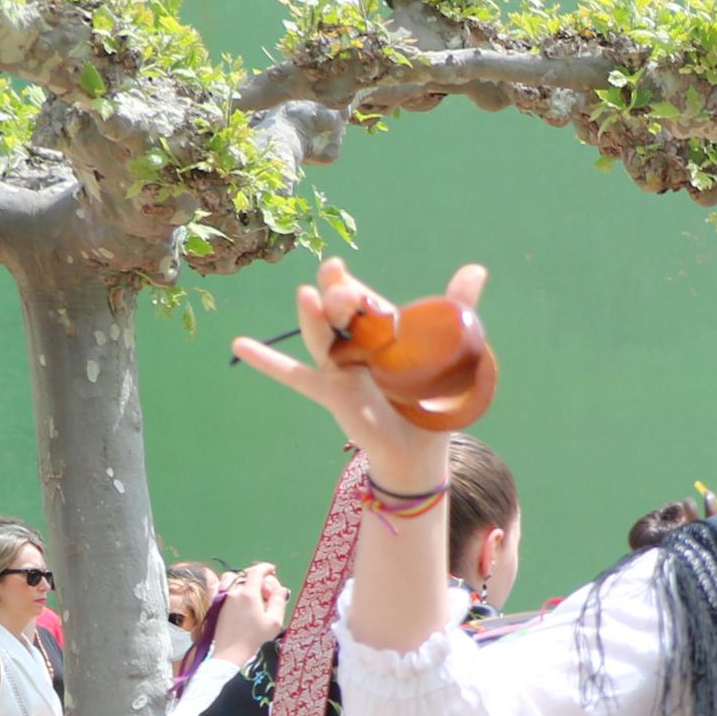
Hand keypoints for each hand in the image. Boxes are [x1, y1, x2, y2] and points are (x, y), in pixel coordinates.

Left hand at [212, 564, 290, 659]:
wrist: (230, 652)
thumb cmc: (254, 638)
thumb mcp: (273, 622)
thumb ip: (278, 602)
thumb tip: (281, 589)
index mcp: (248, 594)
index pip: (256, 572)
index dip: (265, 568)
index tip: (272, 569)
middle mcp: (233, 591)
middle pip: (245, 575)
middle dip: (257, 577)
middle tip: (265, 590)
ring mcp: (222, 596)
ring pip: (230, 578)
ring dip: (241, 579)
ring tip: (248, 590)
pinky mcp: (215, 603)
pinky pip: (216, 585)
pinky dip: (224, 583)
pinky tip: (230, 589)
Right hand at [229, 258, 484, 488]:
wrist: (421, 446)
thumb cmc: (431, 396)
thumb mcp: (451, 350)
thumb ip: (459, 307)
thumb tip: (477, 269)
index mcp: (380, 329)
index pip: (363, 300)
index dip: (353, 288)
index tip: (342, 272)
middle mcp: (356, 343)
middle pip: (339, 313)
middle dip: (337, 296)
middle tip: (335, 278)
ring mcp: (338, 366)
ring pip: (321, 336)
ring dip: (312, 317)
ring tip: (307, 296)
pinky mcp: (330, 391)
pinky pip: (295, 376)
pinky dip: (268, 362)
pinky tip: (239, 345)